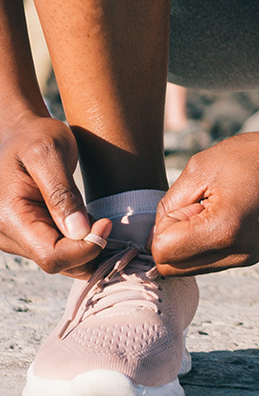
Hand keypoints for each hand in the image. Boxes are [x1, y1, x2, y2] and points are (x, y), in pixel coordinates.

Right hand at [0, 113, 110, 276]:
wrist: (18, 132)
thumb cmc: (34, 136)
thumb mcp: (50, 153)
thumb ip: (62, 193)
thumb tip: (80, 231)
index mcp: (8, 216)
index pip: (51, 256)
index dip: (85, 248)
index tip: (107, 223)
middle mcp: (6, 234)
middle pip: (56, 263)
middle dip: (89, 250)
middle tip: (111, 223)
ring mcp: (14, 237)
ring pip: (57, 260)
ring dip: (85, 248)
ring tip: (102, 220)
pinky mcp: (26, 234)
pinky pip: (55, 249)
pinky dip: (77, 242)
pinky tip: (90, 221)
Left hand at [151, 121, 258, 275]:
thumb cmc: (254, 155)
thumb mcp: (201, 167)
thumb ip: (170, 204)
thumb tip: (156, 237)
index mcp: (223, 231)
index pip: (162, 251)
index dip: (163, 224)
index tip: (188, 199)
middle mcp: (238, 254)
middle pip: (173, 268)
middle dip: (173, 238)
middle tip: (196, 204)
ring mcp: (249, 258)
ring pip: (191, 268)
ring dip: (190, 242)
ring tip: (215, 207)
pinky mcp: (256, 255)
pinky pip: (213, 261)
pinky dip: (208, 242)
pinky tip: (226, 213)